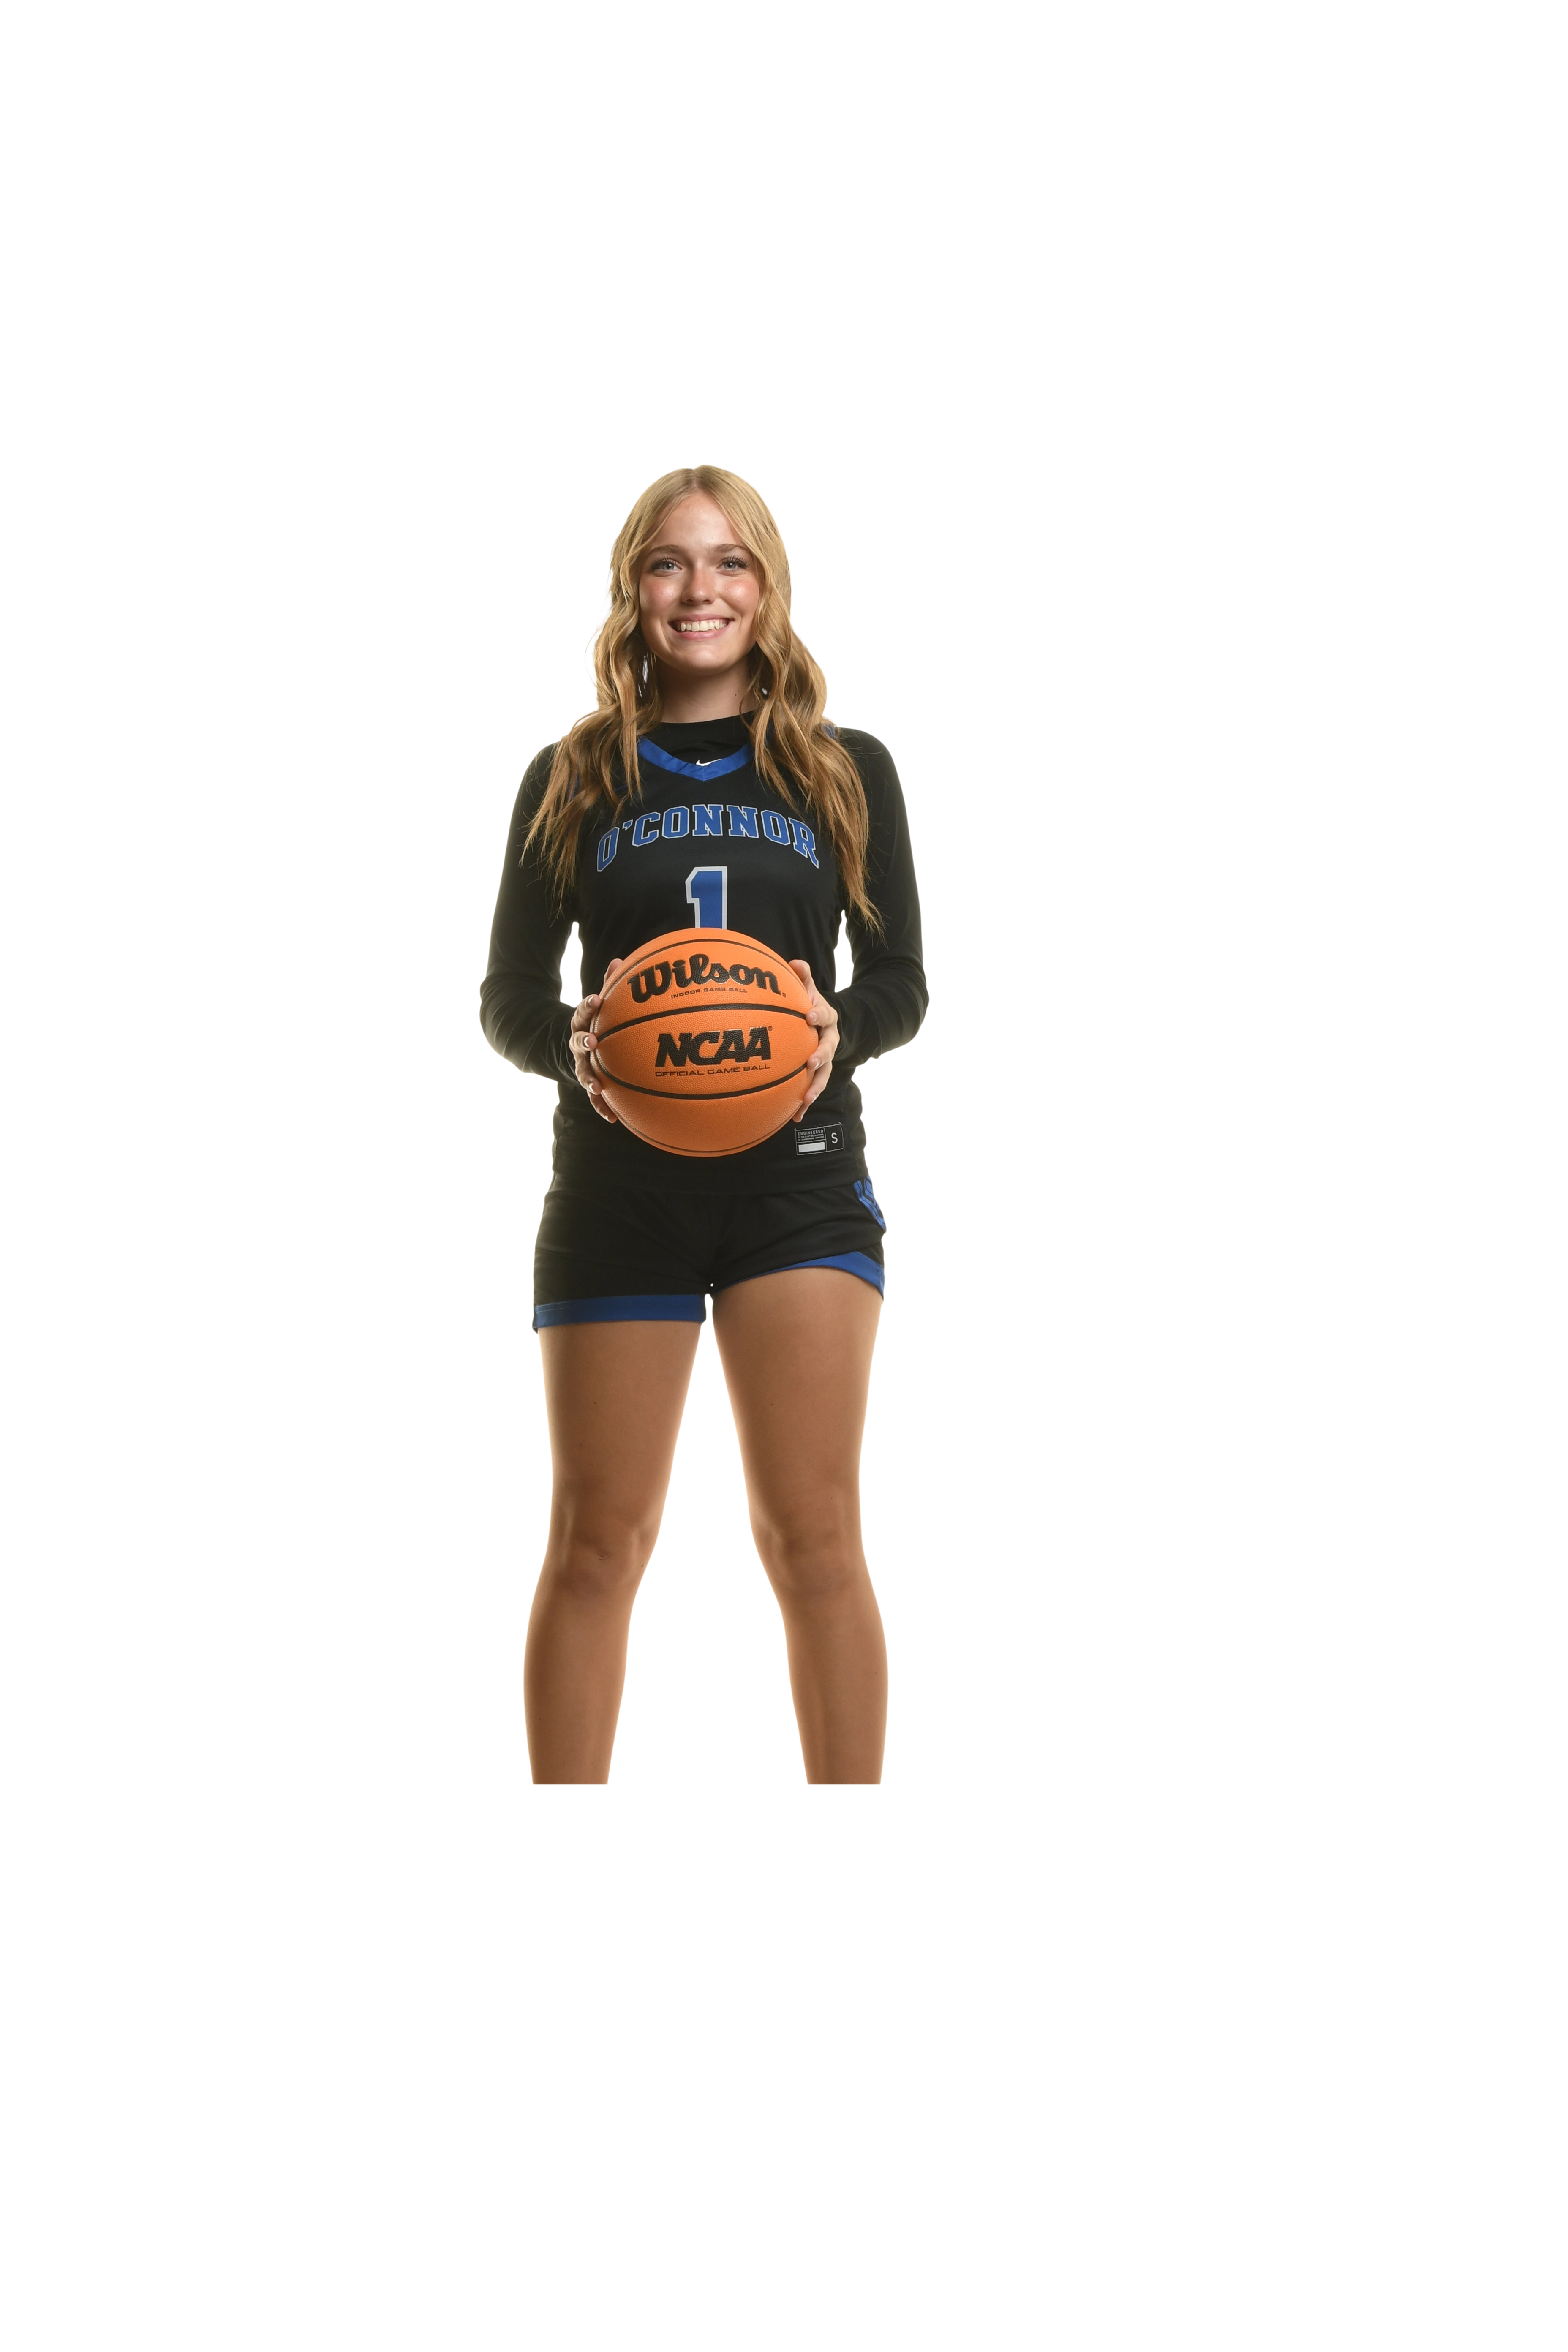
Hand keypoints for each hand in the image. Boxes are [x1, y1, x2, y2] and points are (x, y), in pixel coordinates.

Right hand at [569, 957, 624, 1123]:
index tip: (597, 999)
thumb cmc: (597, 1021)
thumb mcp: (600, 1004)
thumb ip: (610, 983)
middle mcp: (577, 1044)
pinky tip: (612, 1118)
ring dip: (589, 1080)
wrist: (577, 1046)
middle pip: (577, 1041)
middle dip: (583, 1042)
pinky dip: (601, 1107)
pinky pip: (593, 1097)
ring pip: (582, 1072)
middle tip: (592, 1042)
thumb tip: (620, 960)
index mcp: (581, 1022)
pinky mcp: (588, 1082)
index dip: (588, 1005)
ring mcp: (581, 1064)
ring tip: (597, 1087)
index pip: (582, 1011)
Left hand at [789, 960, 839, 1119]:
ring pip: (823, 1075)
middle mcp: (829, 1040)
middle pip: (828, 1049)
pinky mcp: (817, 1075)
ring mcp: (825, 1060)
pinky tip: (794, 1117)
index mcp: (827, 1018)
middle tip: (811, 1061)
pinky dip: (804, 1103)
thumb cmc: (808, 1006)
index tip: (810, 1015)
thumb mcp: (808, 991)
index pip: (826, 1015)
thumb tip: (794, 962)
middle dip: (820, 1056)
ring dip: (815, 1086)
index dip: (819, 1014)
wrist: (822, 1026)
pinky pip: (811, 1090)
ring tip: (807, 1098)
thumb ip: (802, 978)